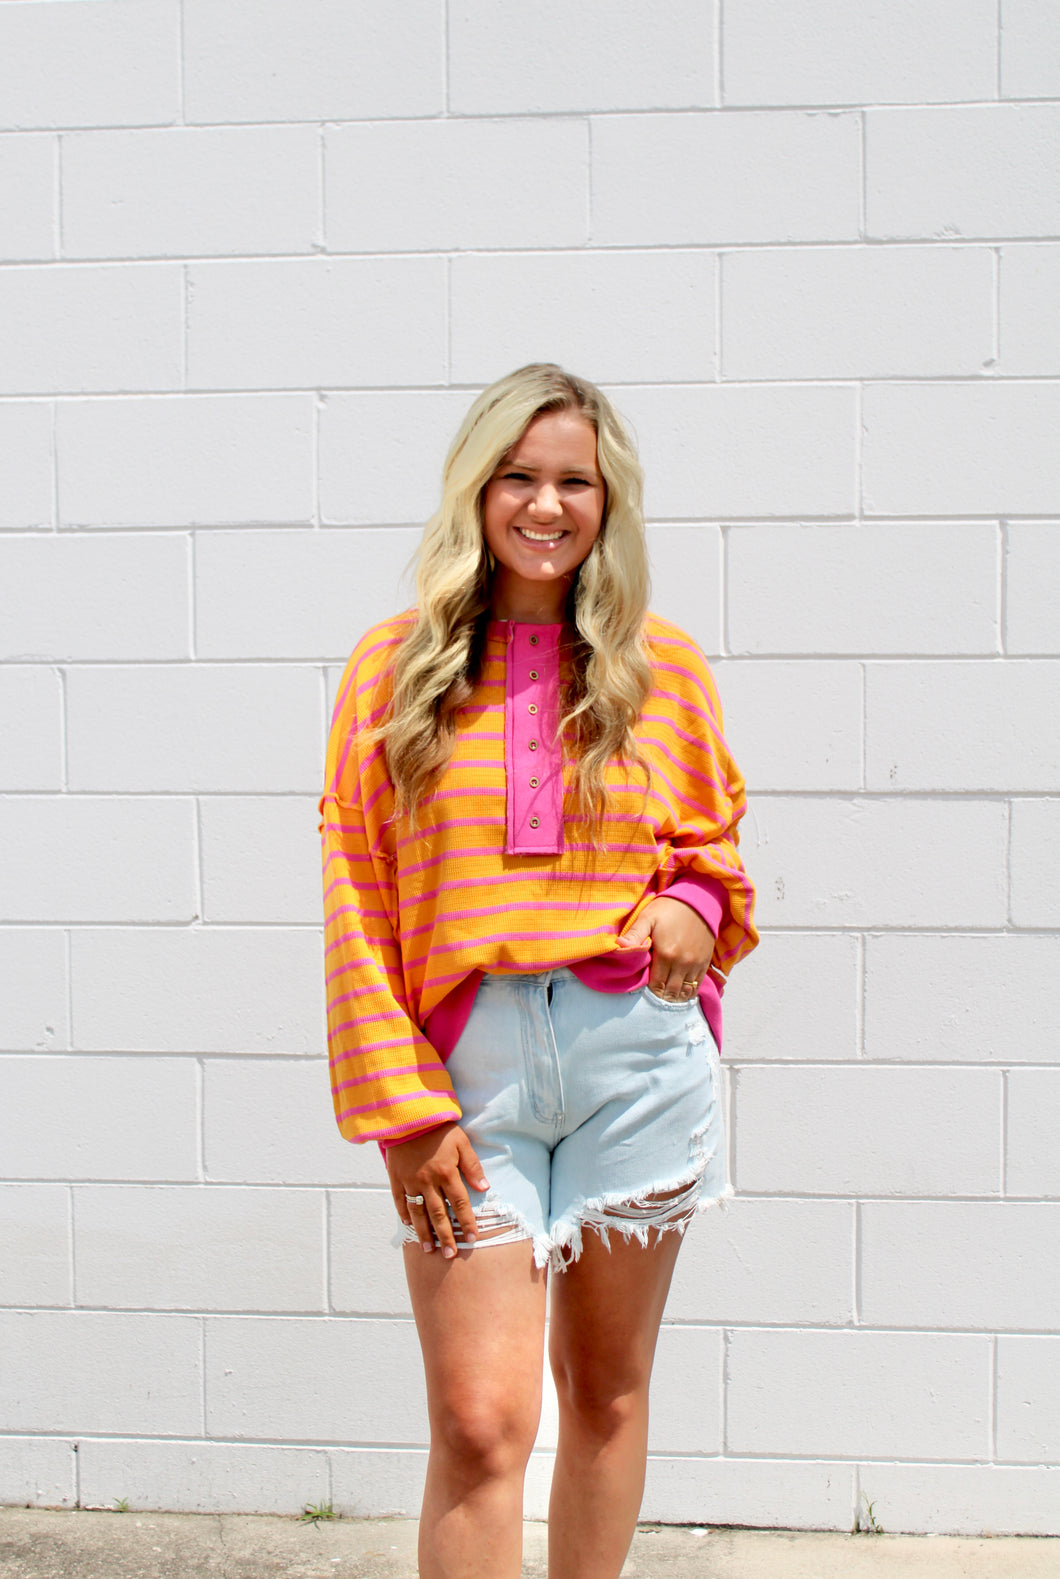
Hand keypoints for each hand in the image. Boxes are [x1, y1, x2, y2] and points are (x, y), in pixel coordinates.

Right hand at [386, 1122, 488, 1259]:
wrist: (408, 1116)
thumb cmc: (438, 1128)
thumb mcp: (462, 1142)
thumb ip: (472, 1165)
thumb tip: (484, 1187)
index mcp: (446, 1173)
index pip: (460, 1204)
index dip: (467, 1222)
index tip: (474, 1238)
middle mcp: (428, 1182)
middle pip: (439, 1215)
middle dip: (446, 1237)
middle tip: (450, 1255)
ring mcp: (410, 1181)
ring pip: (418, 1213)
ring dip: (424, 1233)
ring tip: (429, 1249)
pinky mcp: (396, 1178)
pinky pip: (400, 1201)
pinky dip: (404, 1214)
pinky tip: (409, 1226)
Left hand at [616, 895, 713, 999]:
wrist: (698, 900)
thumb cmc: (669, 908)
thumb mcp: (648, 918)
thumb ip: (634, 935)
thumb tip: (618, 947)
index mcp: (666, 954)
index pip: (656, 985)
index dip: (648, 990)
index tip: (643, 988)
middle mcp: (682, 963)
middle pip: (670, 992)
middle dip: (660, 996)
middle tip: (652, 994)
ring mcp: (695, 964)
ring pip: (684, 992)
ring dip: (674, 997)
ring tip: (665, 996)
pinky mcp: (705, 962)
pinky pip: (697, 985)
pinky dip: (688, 992)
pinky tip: (680, 992)